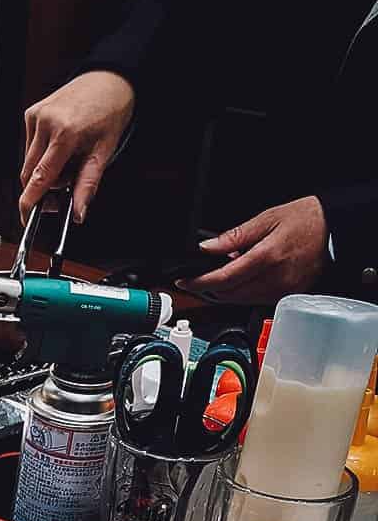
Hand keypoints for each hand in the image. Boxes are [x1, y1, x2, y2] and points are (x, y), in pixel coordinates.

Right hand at [20, 71, 134, 223]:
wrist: (109, 79)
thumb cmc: (110, 111)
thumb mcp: (104, 151)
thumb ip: (87, 185)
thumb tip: (78, 212)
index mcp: (65, 133)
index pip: (40, 177)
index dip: (30, 202)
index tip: (25, 217)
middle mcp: (46, 122)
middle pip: (30, 173)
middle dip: (43, 188)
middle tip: (63, 189)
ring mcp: (36, 116)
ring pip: (28, 162)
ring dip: (43, 171)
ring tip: (67, 161)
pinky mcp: (31, 113)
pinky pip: (29, 146)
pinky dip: (42, 155)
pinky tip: (60, 145)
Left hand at [181, 197, 328, 303]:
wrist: (336, 229)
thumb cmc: (306, 220)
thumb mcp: (266, 219)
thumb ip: (234, 237)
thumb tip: (207, 247)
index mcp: (267, 257)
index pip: (223, 279)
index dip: (199, 283)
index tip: (184, 282)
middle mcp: (275, 279)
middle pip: (229, 295)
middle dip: (209, 289)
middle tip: (198, 277)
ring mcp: (283, 290)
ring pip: (241, 300)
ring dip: (226, 291)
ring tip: (224, 272)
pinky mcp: (288, 296)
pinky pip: (256, 300)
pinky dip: (243, 292)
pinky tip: (243, 277)